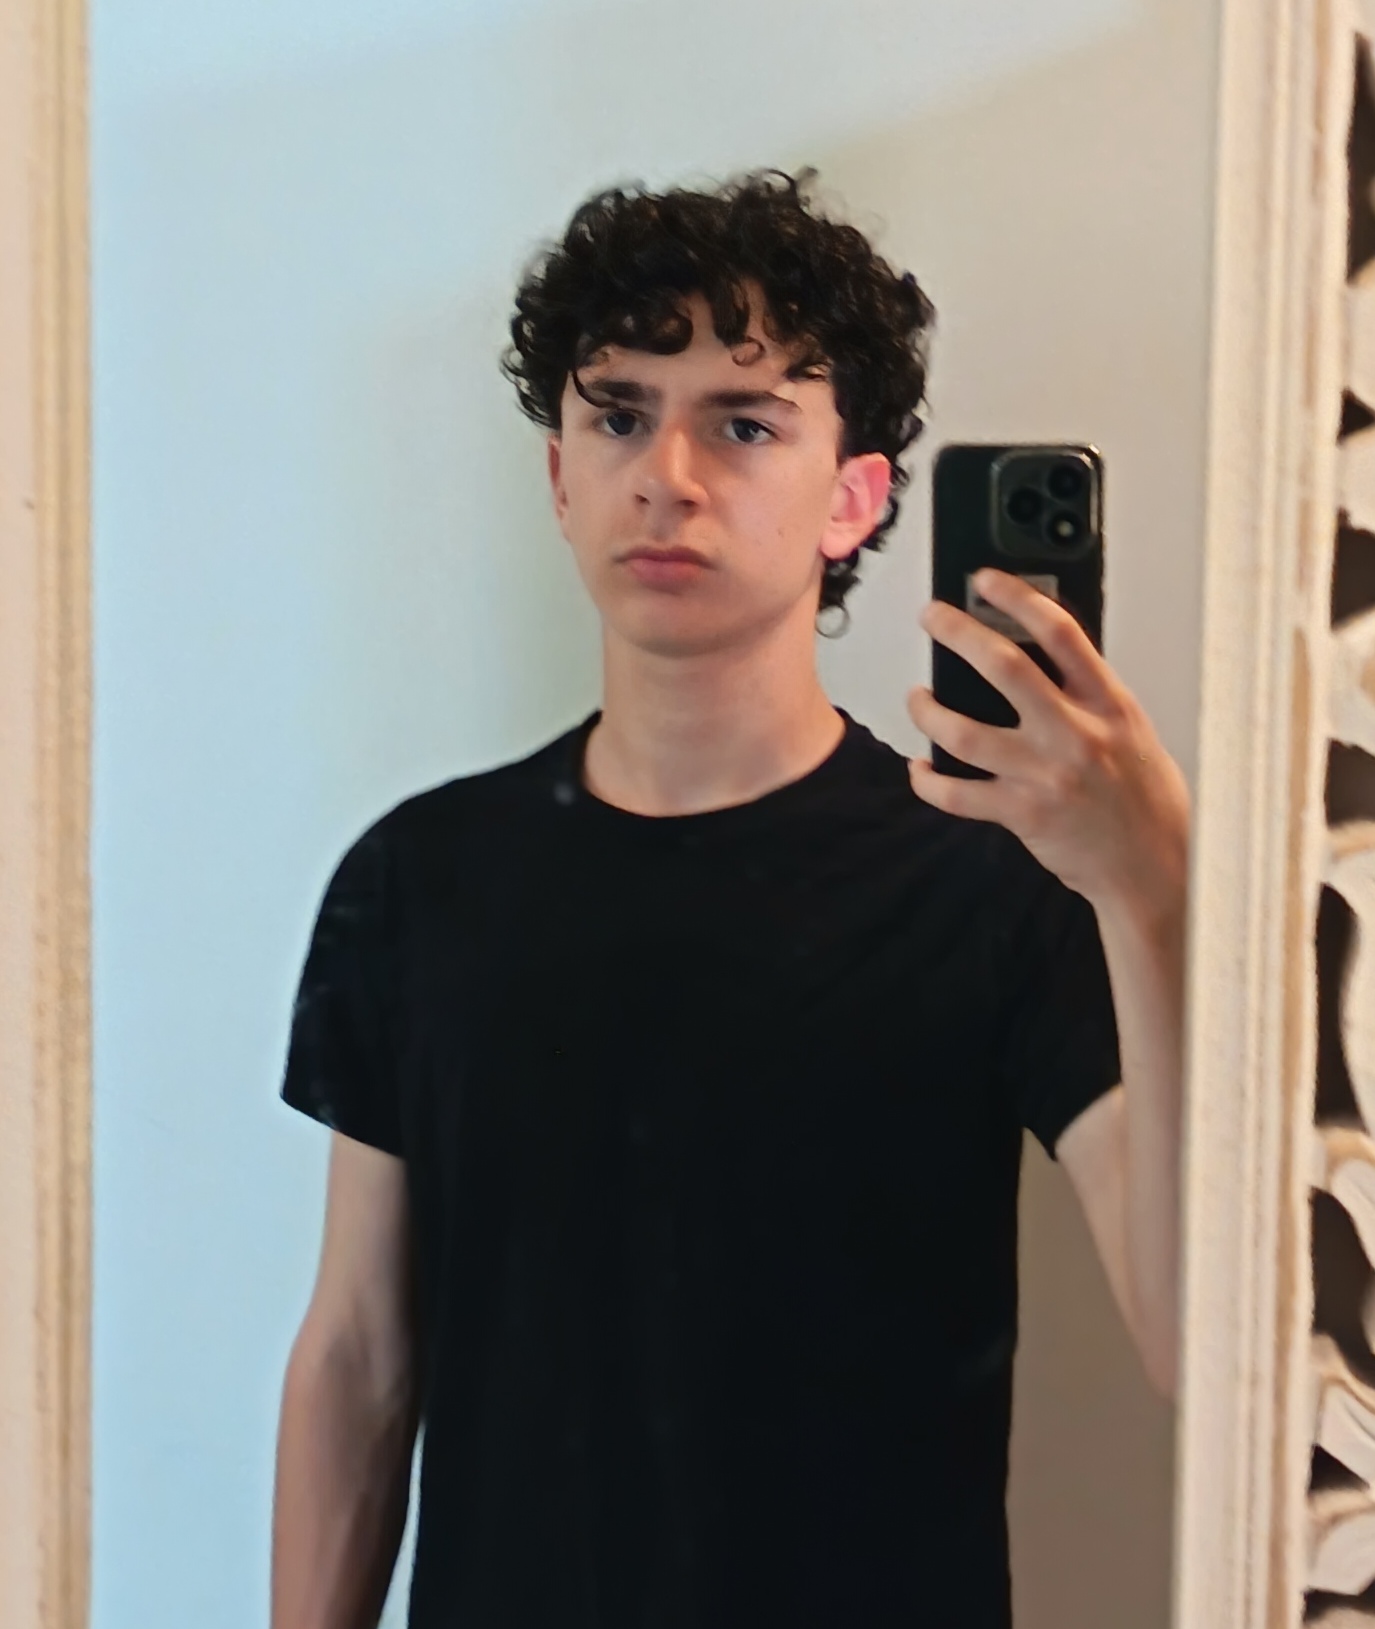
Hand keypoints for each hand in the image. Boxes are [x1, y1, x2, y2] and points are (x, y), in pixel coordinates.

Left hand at [906, 568, 1189, 924]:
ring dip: (928, 712)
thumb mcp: (1130, 729)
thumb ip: (1088, 694)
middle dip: (958, 633)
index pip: (1060, 632)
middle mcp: (1075, 733)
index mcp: (1107, 703)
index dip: (1018, 596)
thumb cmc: (1145, 797)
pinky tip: (921, 769)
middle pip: (1003, 668)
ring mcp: (1046, 775)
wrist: (1156, 868)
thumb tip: (1037, 656)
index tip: (986, 580)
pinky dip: (929, 781)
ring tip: (917, 699)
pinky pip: (958, 794)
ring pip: (965, 733)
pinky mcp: (1023, 814)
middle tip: (931, 617)